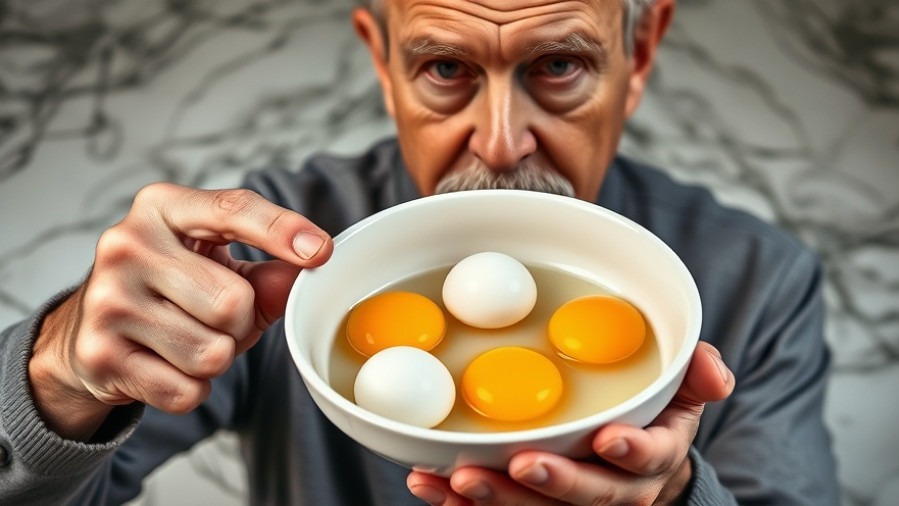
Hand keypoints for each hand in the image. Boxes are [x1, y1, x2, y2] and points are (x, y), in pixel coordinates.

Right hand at [29, 183, 332, 439]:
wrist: (89, 334)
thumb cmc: (169, 292)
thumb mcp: (220, 268)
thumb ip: (268, 273)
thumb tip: (304, 273)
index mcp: (162, 207)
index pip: (233, 210)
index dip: (282, 231)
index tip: (320, 251)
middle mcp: (127, 245)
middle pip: (233, 301)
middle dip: (239, 322)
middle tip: (212, 317)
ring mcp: (108, 300)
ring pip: (213, 352)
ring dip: (217, 358)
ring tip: (187, 339)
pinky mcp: (99, 354)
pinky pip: (187, 390)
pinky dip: (191, 389)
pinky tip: (165, 365)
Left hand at [407, 342, 733, 504]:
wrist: (633, 464)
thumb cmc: (651, 415)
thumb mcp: (680, 390)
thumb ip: (695, 374)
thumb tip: (715, 374)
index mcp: (655, 455)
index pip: (652, 458)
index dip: (633, 451)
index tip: (608, 437)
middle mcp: (618, 490)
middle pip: (590, 496)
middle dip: (555, 483)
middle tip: (520, 463)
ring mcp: (575, 505)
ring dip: (497, 499)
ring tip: (458, 479)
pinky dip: (461, 505)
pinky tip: (429, 485)